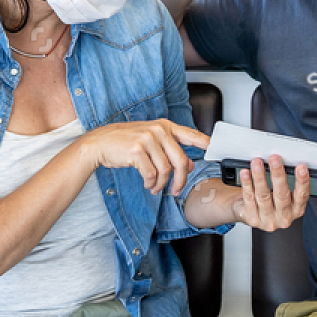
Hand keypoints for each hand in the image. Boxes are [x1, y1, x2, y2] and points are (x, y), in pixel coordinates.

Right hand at [80, 120, 210, 195]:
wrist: (100, 143)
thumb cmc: (125, 143)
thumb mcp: (151, 142)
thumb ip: (170, 150)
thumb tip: (191, 165)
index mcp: (164, 126)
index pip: (191, 134)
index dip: (205, 143)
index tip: (216, 150)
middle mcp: (158, 130)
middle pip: (181, 160)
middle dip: (180, 180)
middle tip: (176, 191)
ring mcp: (148, 139)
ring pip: (166, 170)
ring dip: (161, 184)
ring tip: (154, 187)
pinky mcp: (137, 151)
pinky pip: (152, 174)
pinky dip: (151, 184)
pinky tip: (147, 184)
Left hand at [232, 155, 308, 230]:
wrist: (252, 216)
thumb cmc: (271, 202)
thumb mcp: (284, 195)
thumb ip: (285, 182)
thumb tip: (283, 161)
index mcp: (296, 210)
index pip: (302, 195)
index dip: (302, 182)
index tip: (301, 168)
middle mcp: (283, 217)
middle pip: (282, 195)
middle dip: (278, 175)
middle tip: (275, 160)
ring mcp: (267, 219)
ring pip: (263, 195)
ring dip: (260, 177)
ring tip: (257, 163)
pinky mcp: (252, 218)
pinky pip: (249, 198)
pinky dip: (247, 184)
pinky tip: (246, 173)